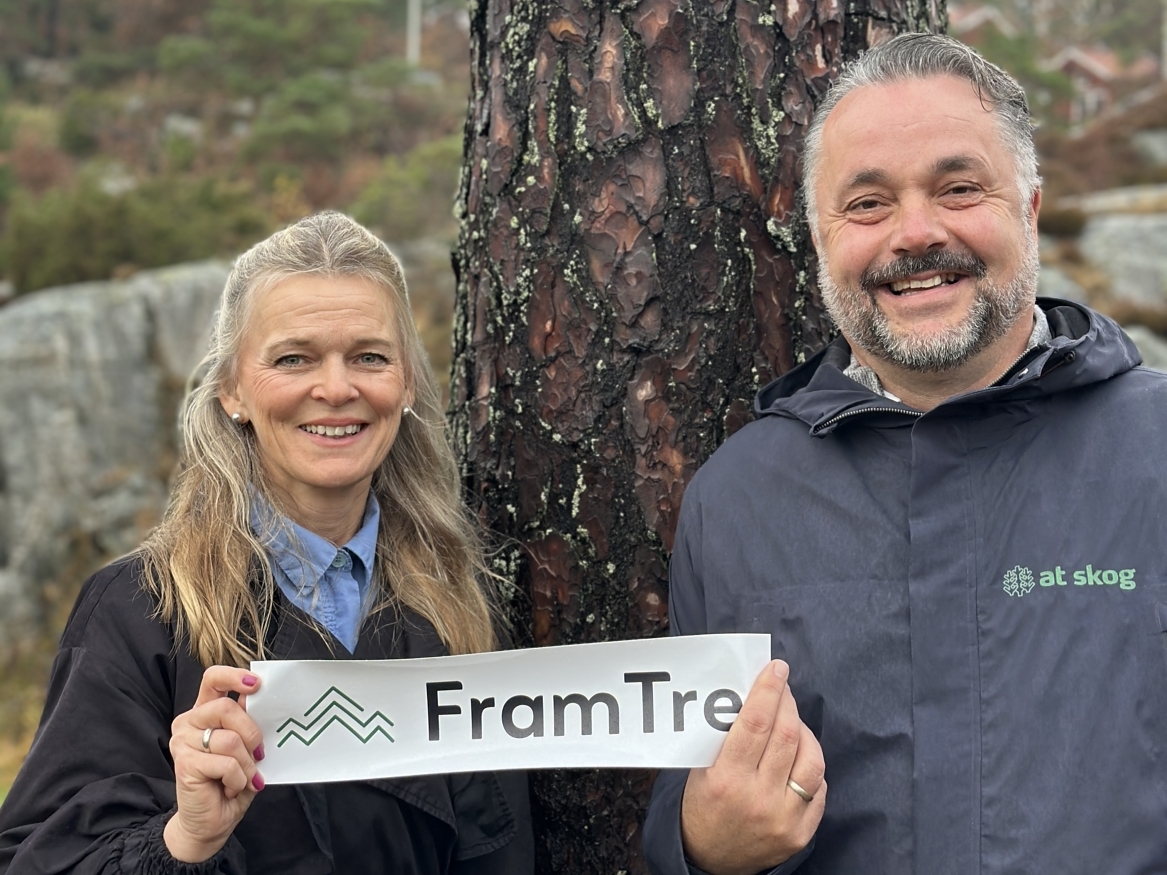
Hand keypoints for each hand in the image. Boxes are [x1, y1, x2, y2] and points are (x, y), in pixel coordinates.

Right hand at [163, 667, 264, 862]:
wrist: (211, 822)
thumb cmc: (231, 782)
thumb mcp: (246, 748)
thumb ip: (248, 723)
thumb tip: (260, 701)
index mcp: (205, 712)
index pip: (213, 679)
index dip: (234, 676)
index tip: (256, 684)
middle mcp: (189, 722)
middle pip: (226, 708)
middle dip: (252, 733)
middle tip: (257, 754)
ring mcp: (182, 742)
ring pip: (230, 740)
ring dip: (246, 764)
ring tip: (243, 777)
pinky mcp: (184, 763)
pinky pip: (226, 764)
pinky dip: (238, 779)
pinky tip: (230, 788)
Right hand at [680, 660, 825, 874]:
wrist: (708, 861)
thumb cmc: (702, 807)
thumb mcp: (702, 771)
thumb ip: (725, 738)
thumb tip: (751, 697)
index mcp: (726, 780)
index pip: (755, 723)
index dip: (768, 691)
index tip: (776, 670)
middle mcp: (758, 799)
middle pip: (786, 735)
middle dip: (787, 703)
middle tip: (783, 687)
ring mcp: (783, 818)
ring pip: (811, 760)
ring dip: (804, 732)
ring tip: (793, 722)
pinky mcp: (800, 833)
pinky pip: (819, 789)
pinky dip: (811, 766)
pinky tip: (800, 757)